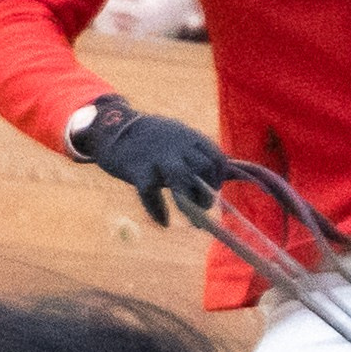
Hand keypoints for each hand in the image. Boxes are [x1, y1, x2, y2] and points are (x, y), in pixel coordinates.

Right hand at [76, 95, 231, 225]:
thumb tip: (238, 171)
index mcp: (189, 137)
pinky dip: (158, 211)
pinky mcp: (138, 170)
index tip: (214, 189)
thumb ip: (200, 153)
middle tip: (203, 205)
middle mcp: (177, 145)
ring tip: (195, 221)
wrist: (112, 129)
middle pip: (204, 171)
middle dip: (208, 192)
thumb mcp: (178, 137)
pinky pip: (151, 193)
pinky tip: (164, 222)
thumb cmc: (151, 139)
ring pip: (182, 182)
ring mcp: (157, 158)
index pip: (217, 157)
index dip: (220, 177)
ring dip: (192, 204)